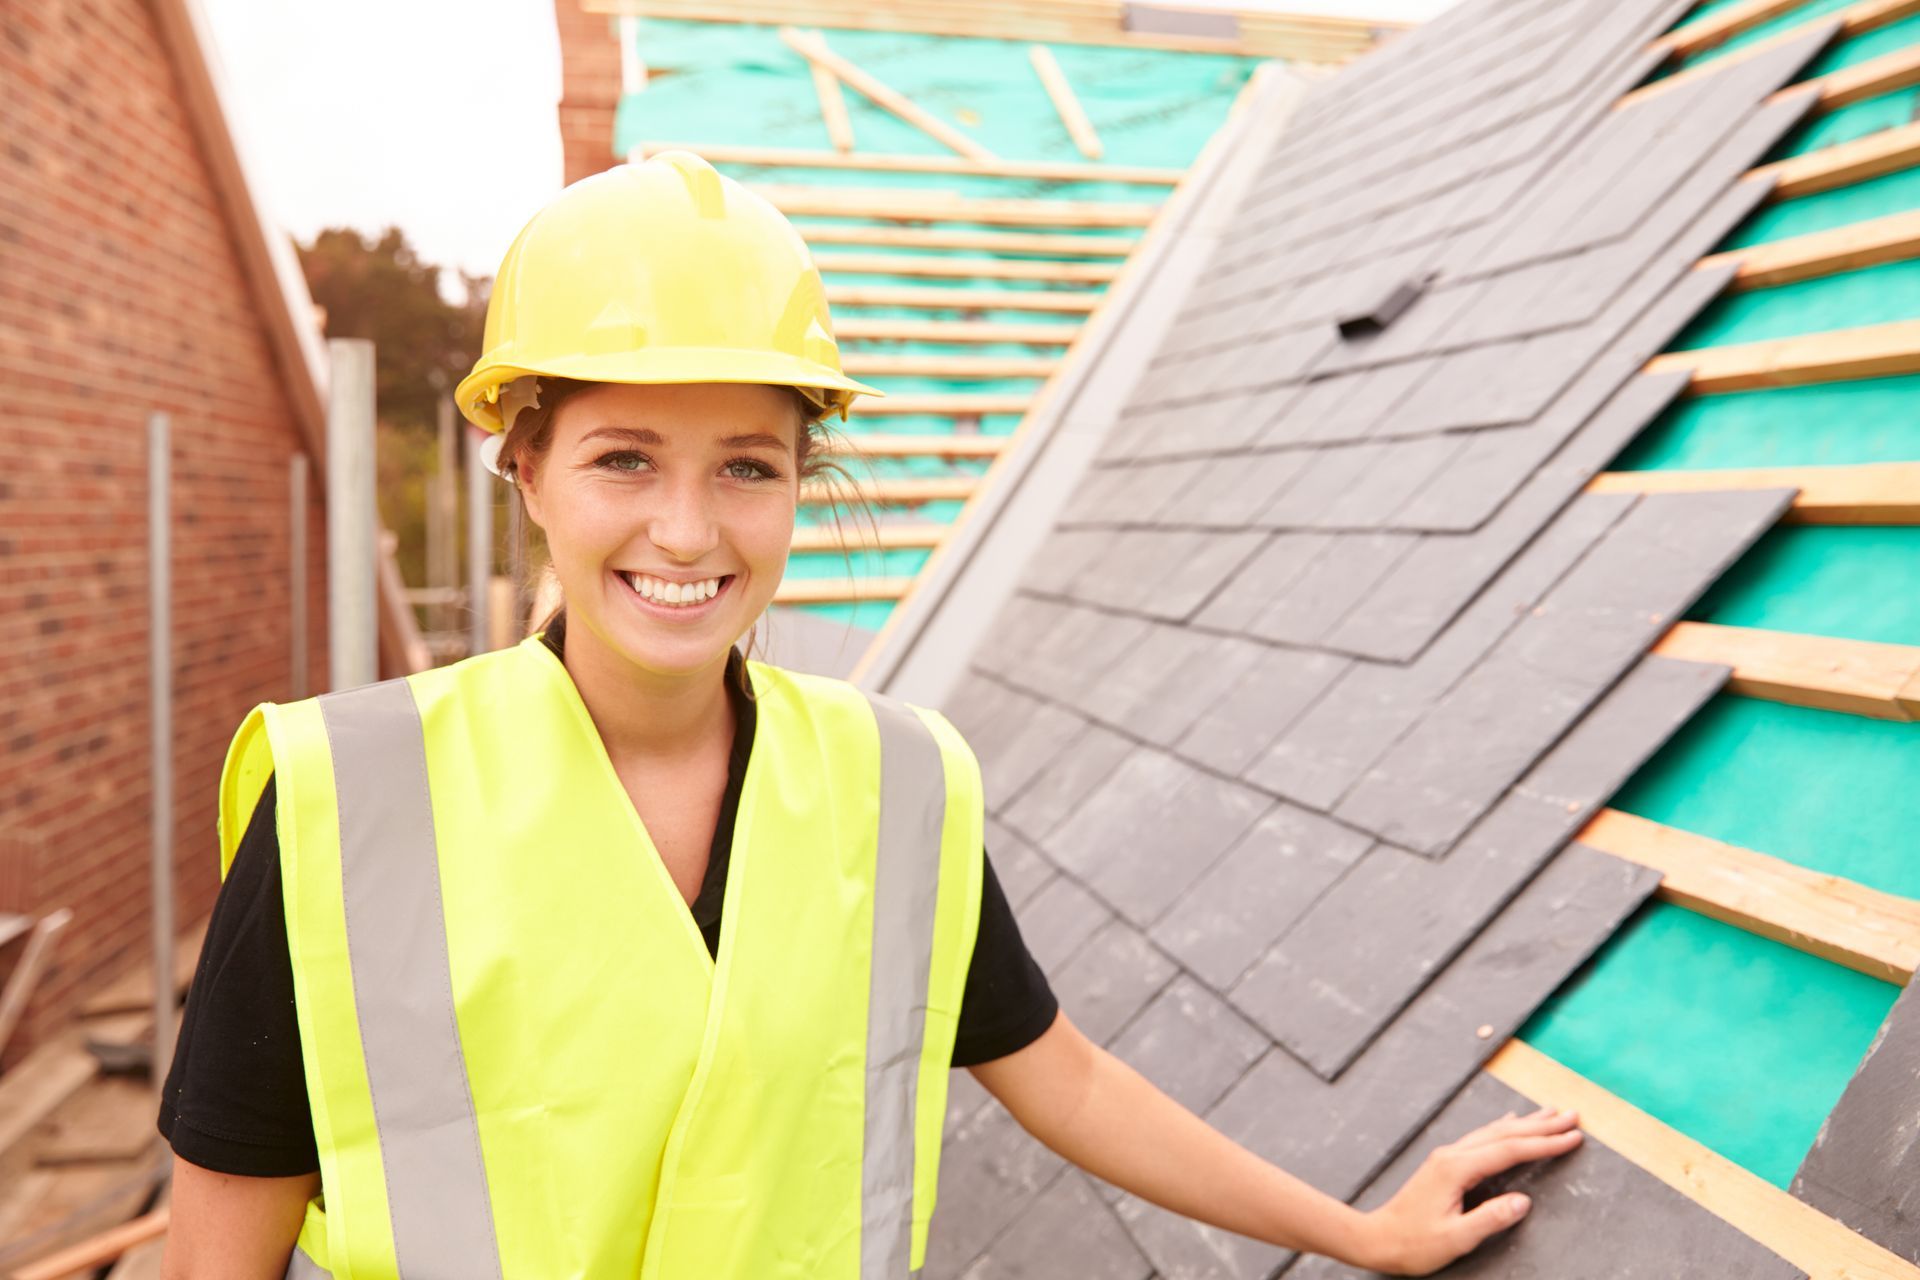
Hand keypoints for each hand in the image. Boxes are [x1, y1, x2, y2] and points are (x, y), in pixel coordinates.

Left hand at [1353, 1106, 1581, 1275]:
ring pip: (1493, 1132)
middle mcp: (1452, 1155)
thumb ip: (1491, 1218)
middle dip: (1541, 1126)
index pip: (1509, 1151)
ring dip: (1524, 1124)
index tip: (1573, 1137)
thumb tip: (1524, 1201)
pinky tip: (1510, 1123)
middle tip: (1572, 1116)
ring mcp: (1447, 1157)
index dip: (1544, 1144)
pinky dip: (1503, 1130)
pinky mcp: (1444, 1164)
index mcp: (1457, 1169)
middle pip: (1504, 1134)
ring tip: (1550, 1115)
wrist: (1377, 1238)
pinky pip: (1481, 1139)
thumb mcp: (1456, 1238)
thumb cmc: (1414, 1242)